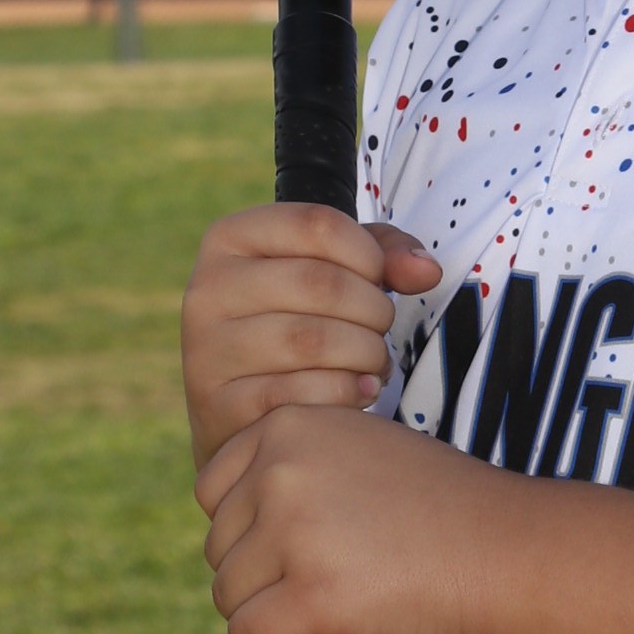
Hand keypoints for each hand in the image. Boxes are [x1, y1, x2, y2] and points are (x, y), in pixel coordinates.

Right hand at [180, 201, 441, 467]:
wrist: (239, 409)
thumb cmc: (293, 323)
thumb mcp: (330, 269)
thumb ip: (382, 253)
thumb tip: (426, 270)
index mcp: (230, 238)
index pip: (318, 223)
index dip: (369, 254)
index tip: (378, 281)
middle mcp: (208, 288)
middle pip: (321, 283)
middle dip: (374, 311)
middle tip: (380, 330)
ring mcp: (207, 349)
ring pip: (312, 340)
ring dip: (366, 354)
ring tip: (373, 363)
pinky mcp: (218, 405)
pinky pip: (300, 394)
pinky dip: (346, 394)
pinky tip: (359, 393)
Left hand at [196, 402, 503, 633]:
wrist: (508, 551)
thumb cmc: (448, 512)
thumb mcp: (366, 452)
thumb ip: (308, 467)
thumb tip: (252, 518)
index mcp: (292, 427)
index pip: (214, 489)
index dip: (241, 532)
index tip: (275, 556)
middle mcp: (282, 469)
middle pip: (218, 546)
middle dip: (252, 579)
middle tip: (302, 595)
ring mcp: (294, 531)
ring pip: (228, 595)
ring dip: (258, 619)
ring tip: (305, 626)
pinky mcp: (311, 593)